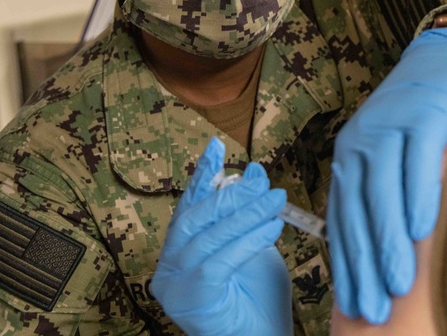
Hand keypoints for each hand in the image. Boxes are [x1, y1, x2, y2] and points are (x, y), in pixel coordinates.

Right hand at [151, 138, 292, 335]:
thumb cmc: (258, 299)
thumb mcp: (255, 245)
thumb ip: (250, 213)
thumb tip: (255, 172)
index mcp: (182, 249)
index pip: (190, 205)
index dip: (202, 175)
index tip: (215, 147)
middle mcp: (170, 265)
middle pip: (196, 217)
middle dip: (231, 194)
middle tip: (264, 182)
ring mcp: (175, 284)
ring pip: (208, 237)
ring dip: (245, 216)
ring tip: (275, 202)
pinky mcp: (190, 300)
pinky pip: (218, 262)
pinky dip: (246, 242)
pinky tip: (271, 229)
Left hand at [328, 28, 446, 323]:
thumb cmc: (424, 121)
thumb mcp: (395, 158)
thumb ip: (385, 197)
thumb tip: (386, 259)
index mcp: (348, 159)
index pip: (342, 220)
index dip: (347, 266)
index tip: (356, 306)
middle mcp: (359, 142)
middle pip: (357, 211)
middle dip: (364, 265)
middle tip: (375, 310)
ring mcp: (390, 125)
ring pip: (383, 190)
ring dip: (389, 241)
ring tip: (399, 284)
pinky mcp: (423, 114)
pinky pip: (419, 161)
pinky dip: (419, 196)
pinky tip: (423, 230)